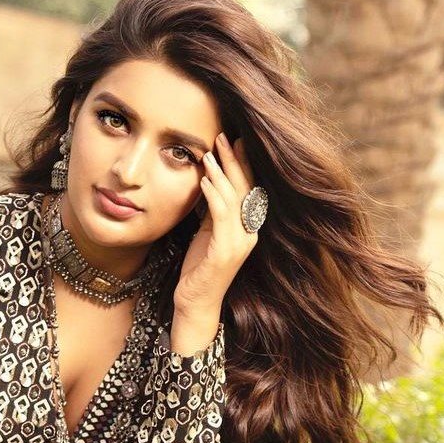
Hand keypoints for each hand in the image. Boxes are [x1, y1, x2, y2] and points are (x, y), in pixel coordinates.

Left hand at [173, 132, 261, 316]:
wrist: (195, 306)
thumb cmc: (198, 270)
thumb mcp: (206, 234)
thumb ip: (212, 211)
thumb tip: (209, 181)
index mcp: (246, 230)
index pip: (248, 190)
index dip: (242, 164)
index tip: (233, 140)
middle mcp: (248, 235)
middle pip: (245, 189)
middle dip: (234, 161)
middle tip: (223, 136)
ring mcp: (239, 245)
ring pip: (234, 199)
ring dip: (221, 173)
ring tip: (210, 152)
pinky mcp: (225, 253)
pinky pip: (221, 216)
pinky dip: (213, 195)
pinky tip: (204, 179)